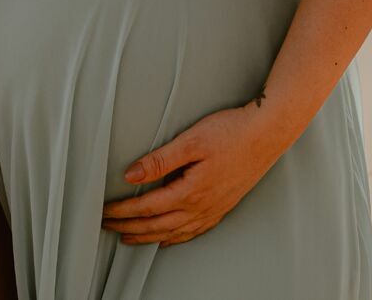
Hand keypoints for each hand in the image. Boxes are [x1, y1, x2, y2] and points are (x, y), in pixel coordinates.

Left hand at [101, 103, 292, 246]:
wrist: (267, 134)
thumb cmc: (232, 132)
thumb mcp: (191, 141)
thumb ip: (160, 160)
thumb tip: (131, 175)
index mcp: (190, 191)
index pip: (147, 207)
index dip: (122, 212)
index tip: (103, 211)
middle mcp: (201, 207)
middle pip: (156, 225)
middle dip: (128, 228)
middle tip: (106, 226)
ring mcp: (213, 210)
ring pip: (173, 233)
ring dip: (147, 237)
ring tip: (128, 238)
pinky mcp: (222, 206)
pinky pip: (193, 231)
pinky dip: (175, 238)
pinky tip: (168, 238)